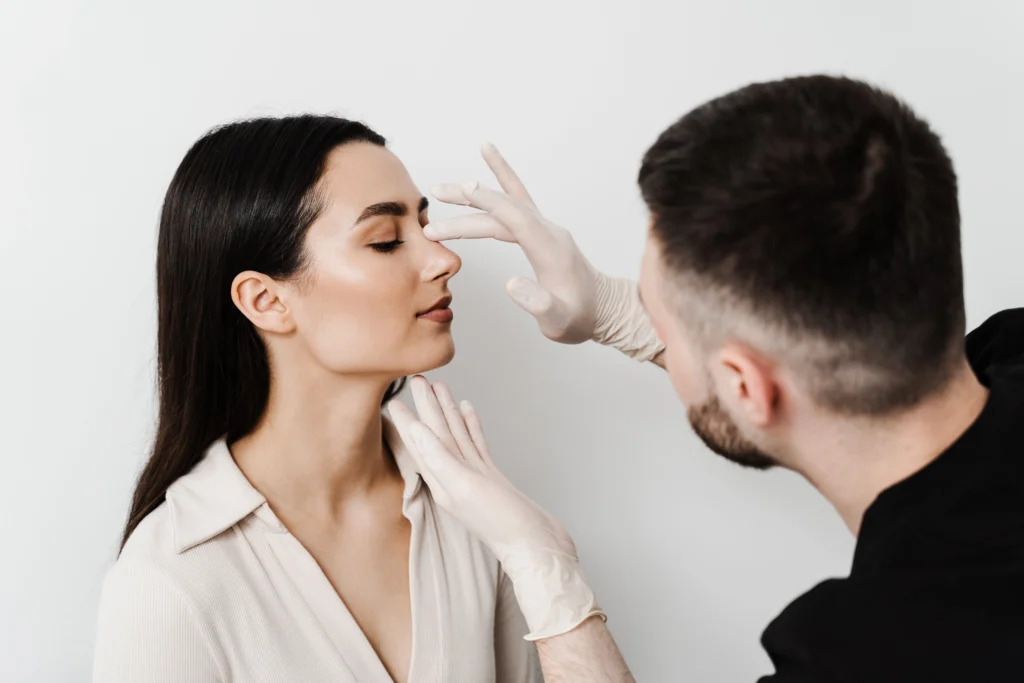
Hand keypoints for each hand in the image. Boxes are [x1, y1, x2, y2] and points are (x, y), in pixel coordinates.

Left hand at [387, 376, 604, 639]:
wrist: (537, 546)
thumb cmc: (503, 524)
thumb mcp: (465, 488)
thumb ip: (439, 458)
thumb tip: (417, 430)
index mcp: (442, 481)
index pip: (421, 442)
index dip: (408, 418)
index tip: (394, 396)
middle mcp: (454, 478)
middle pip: (437, 433)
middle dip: (426, 407)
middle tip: (416, 379)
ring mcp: (474, 477)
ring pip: (456, 436)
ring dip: (446, 412)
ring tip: (439, 387)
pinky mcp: (492, 478)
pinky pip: (476, 445)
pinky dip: (471, 427)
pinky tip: (468, 411)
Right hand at [426, 144, 664, 361]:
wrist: (604, 310)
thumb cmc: (580, 318)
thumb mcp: (558, 321)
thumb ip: (537, 303)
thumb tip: (510, 284)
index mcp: (551, 250)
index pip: (517, 218)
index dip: (491, 202)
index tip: (464, 188)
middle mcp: (548, 232)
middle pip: (505, 209)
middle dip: (469, 204)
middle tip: (435, 199)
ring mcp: (545, 228)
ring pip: (506, 203)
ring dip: (475, 196)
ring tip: (441, 190)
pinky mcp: (541, 231)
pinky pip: (518, 201)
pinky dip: (500, 182)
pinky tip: (485, 164)